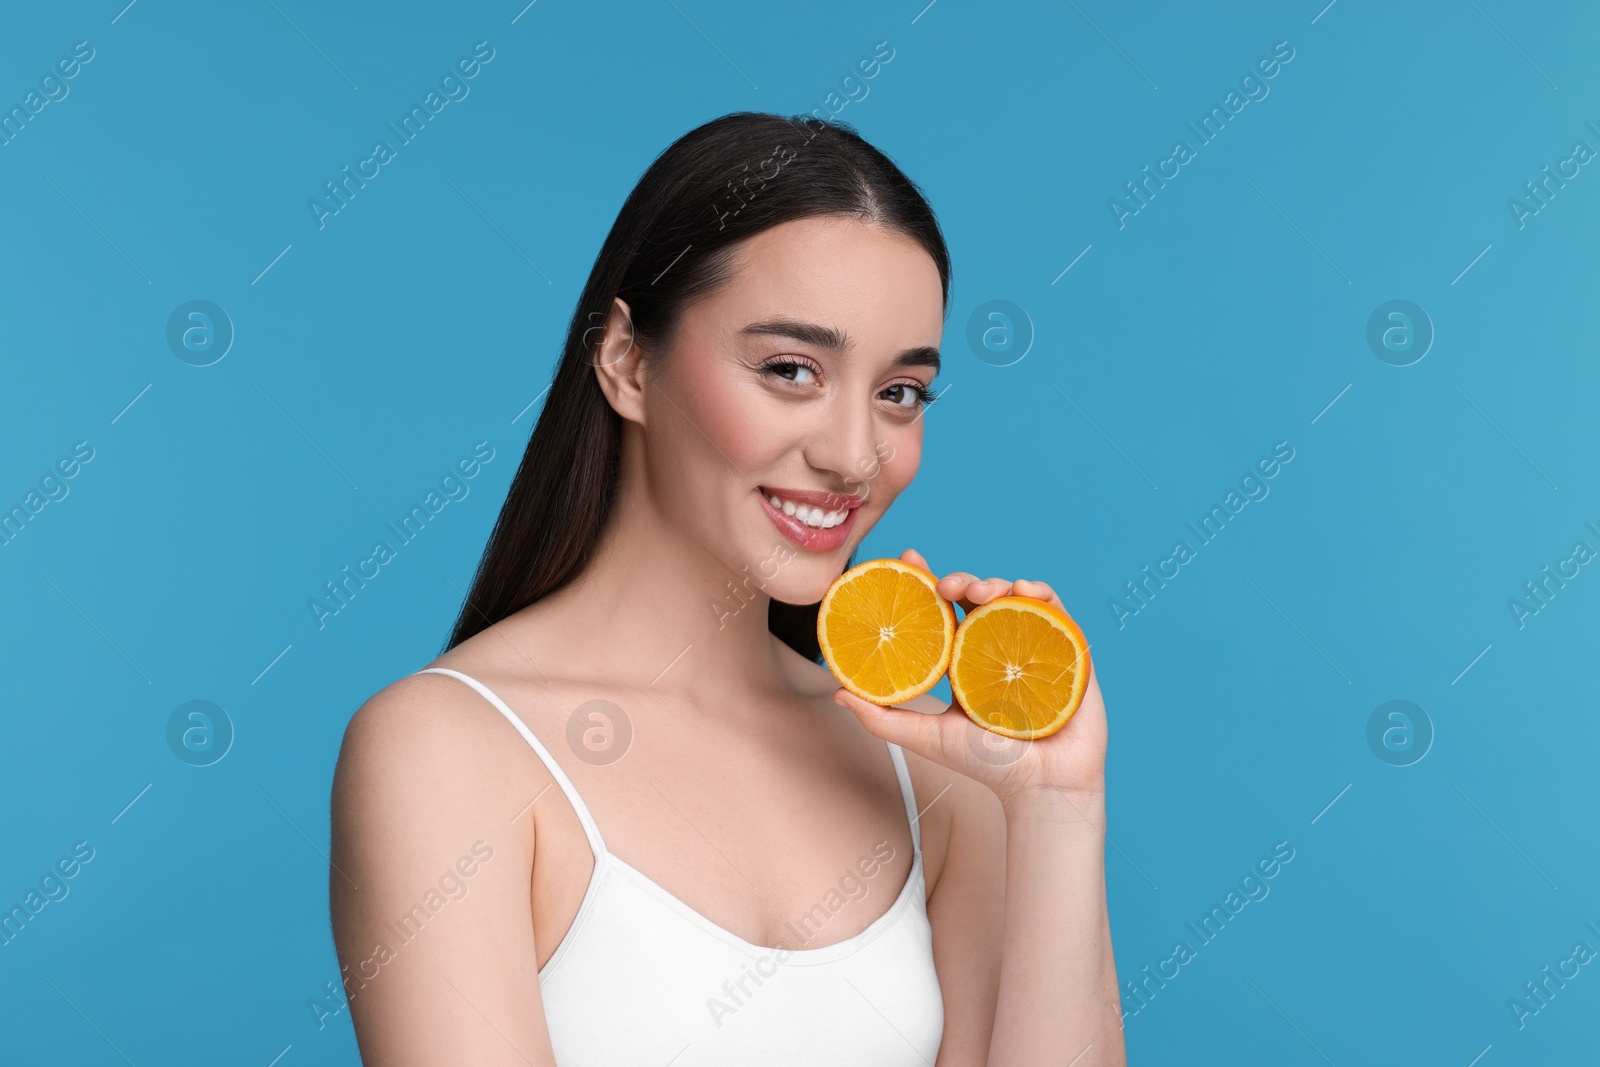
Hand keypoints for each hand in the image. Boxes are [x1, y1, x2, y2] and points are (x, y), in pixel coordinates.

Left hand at [831, 548, 1107, 808]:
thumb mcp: (926, 737)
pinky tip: (1023, 592)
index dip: (927, 580)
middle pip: (976, 598)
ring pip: (1011, 597)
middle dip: (959, 579)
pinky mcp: (1065, 649)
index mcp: (964, 660)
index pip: (943, 611)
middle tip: (943, 585)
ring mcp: (1031, 646)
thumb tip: (838, 692)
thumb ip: (882, 718)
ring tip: (979, 591)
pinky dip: (1039, 593)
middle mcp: (995, 648)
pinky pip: (1054, 610)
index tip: (908, 558)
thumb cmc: (988, 766)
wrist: (1043, 787)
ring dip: (995, 582)